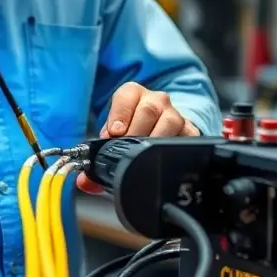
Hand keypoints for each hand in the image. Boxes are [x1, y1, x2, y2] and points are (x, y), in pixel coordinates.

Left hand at [76, 82, 198, 193]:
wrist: (158, 129)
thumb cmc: (132, 131)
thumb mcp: (113, 137)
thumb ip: (97, 158)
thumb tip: (86, 181)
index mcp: (133, 95)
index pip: (127, 95)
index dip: (120, 113)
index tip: (115, 132)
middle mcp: (156, 100)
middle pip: (149, 109)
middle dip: (136, 132)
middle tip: (128, 149)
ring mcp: (175, 114)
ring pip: (170, 121)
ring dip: (155, 139)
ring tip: (145, 155)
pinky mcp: (190, 130)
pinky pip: (187, 136)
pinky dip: (176, 147)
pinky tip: (166, 157)